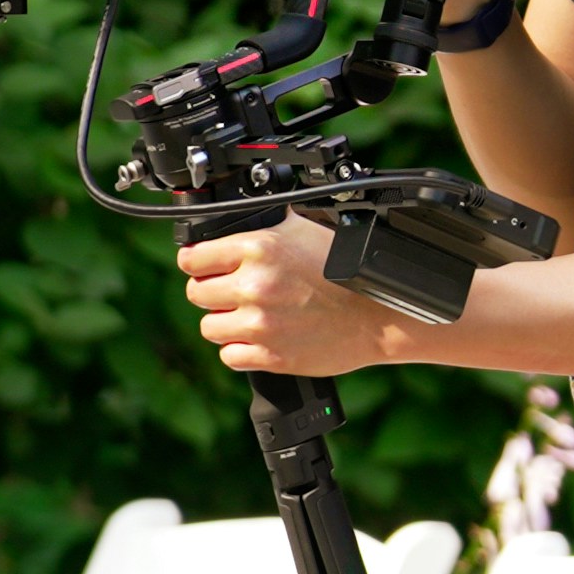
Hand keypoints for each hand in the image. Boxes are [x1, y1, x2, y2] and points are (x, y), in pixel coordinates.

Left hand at [177, 213, 409, 375]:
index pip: (193, 257)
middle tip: (233, 291)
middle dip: (211, 291)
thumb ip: (266, 225)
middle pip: (197, 292)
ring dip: (225, 322)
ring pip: (209, 327)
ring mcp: (260, 323)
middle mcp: (254, 285)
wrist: (380, 315)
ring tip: (248, 315)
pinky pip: (230, 355)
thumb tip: (238, 217)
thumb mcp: (306, 228)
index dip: (197, 260)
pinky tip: (260, 336)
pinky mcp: (269, 355)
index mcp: (259, 249)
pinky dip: (240, 348)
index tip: (203, 265)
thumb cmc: (348, 270)